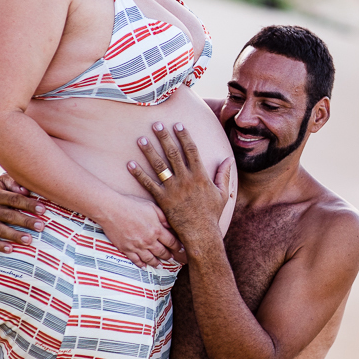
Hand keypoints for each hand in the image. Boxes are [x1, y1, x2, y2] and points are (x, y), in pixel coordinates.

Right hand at [0, 174, 45, 252]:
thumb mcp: (2, 181)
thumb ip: (14, 183)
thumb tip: (27, 190)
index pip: (14, 199)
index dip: (28, 205)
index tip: (42, 210)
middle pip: (9, 216)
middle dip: (26, 221)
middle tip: (41, 226)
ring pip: (0, 229)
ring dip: (15, 235)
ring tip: (29, 240)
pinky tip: (10, 250)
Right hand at [96, 193, 180, 268]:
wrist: (111, 209)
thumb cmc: (131, 205)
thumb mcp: (152, 207)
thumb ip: (163, 218)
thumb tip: (171, 227)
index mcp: (157, 230)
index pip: (171, 242)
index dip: (178, 247)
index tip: (181, 250)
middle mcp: (148, 240)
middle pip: (162, 252)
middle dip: (168, 256)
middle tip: (172, 258)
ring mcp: (137, 246)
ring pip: (150, 259)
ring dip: (156, 263)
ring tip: (160, 266)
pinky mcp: (126, 249)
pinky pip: (136, 260)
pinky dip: (141, 264)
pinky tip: (144, 267)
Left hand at [128, 121, 233, 251]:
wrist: (201, 234)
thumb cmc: (212, 214)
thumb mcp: (221, 193)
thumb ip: (223, 175)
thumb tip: (228, 159)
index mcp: (200, 176)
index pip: (191, 150)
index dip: (184, 136)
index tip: (178, 125)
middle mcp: (186, 180)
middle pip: (173, 153)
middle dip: (164, 137)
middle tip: (156, 124)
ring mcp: (173, 190)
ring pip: (159, 166)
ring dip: (149, 151)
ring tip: (141, 139)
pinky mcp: (163, 200)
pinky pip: (149, 184)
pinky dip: (139, 174)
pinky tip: (130, 164)